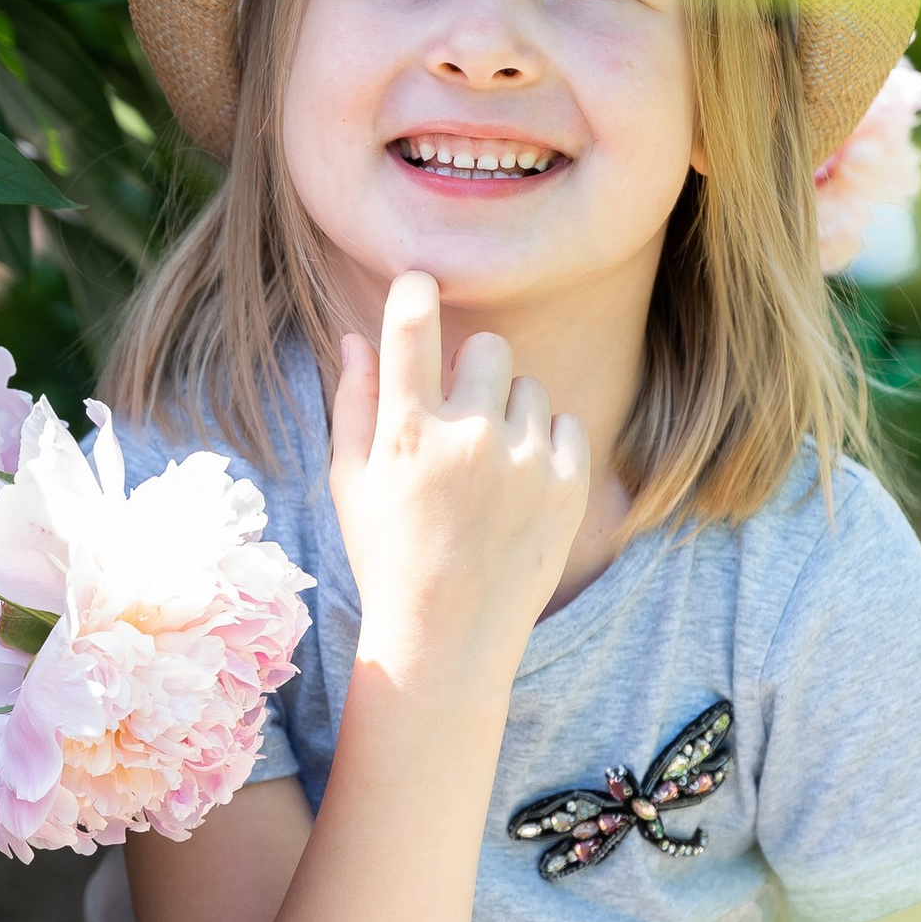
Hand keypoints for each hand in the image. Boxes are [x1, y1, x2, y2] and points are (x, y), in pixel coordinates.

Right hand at [329, 272, 588, 685]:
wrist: (448, 639)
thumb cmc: (388, 557)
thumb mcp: (352, 484)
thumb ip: (354, 404)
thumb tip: (354, 336)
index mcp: (407, 434)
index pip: (412, 329)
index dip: (416, 291)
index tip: (422, 282)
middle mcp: (469, 438)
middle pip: (488, 347)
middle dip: (475, 371)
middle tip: (461, 417)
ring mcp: (524, 461)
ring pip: (530, 388)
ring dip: (511, 413)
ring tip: (490, 470)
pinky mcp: (569, 485)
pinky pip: (567, 426)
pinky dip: (547, 447)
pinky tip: (520, 488)